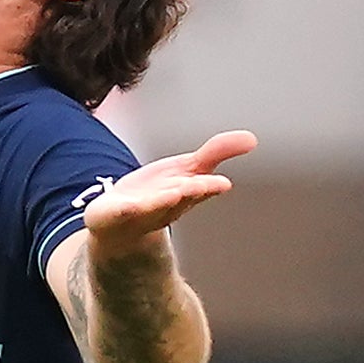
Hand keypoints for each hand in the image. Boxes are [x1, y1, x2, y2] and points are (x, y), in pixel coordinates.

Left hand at [81, 131, 255, 255]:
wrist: (120, 223)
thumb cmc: (159, 194)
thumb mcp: (188, 168)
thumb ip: (218, 152)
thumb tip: (253, 139)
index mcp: (185, 194)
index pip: (199, 189)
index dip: (208, 186)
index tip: (221, 183)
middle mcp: (164, 206)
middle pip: (177, 199)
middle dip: (186, 193)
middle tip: (193, 186)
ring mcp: (137, 214)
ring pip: (150, 209)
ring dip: (159, 203)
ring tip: (169, 193)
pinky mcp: (110, 217)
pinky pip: (117, 214)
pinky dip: (123, 210)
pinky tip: (126, 205)